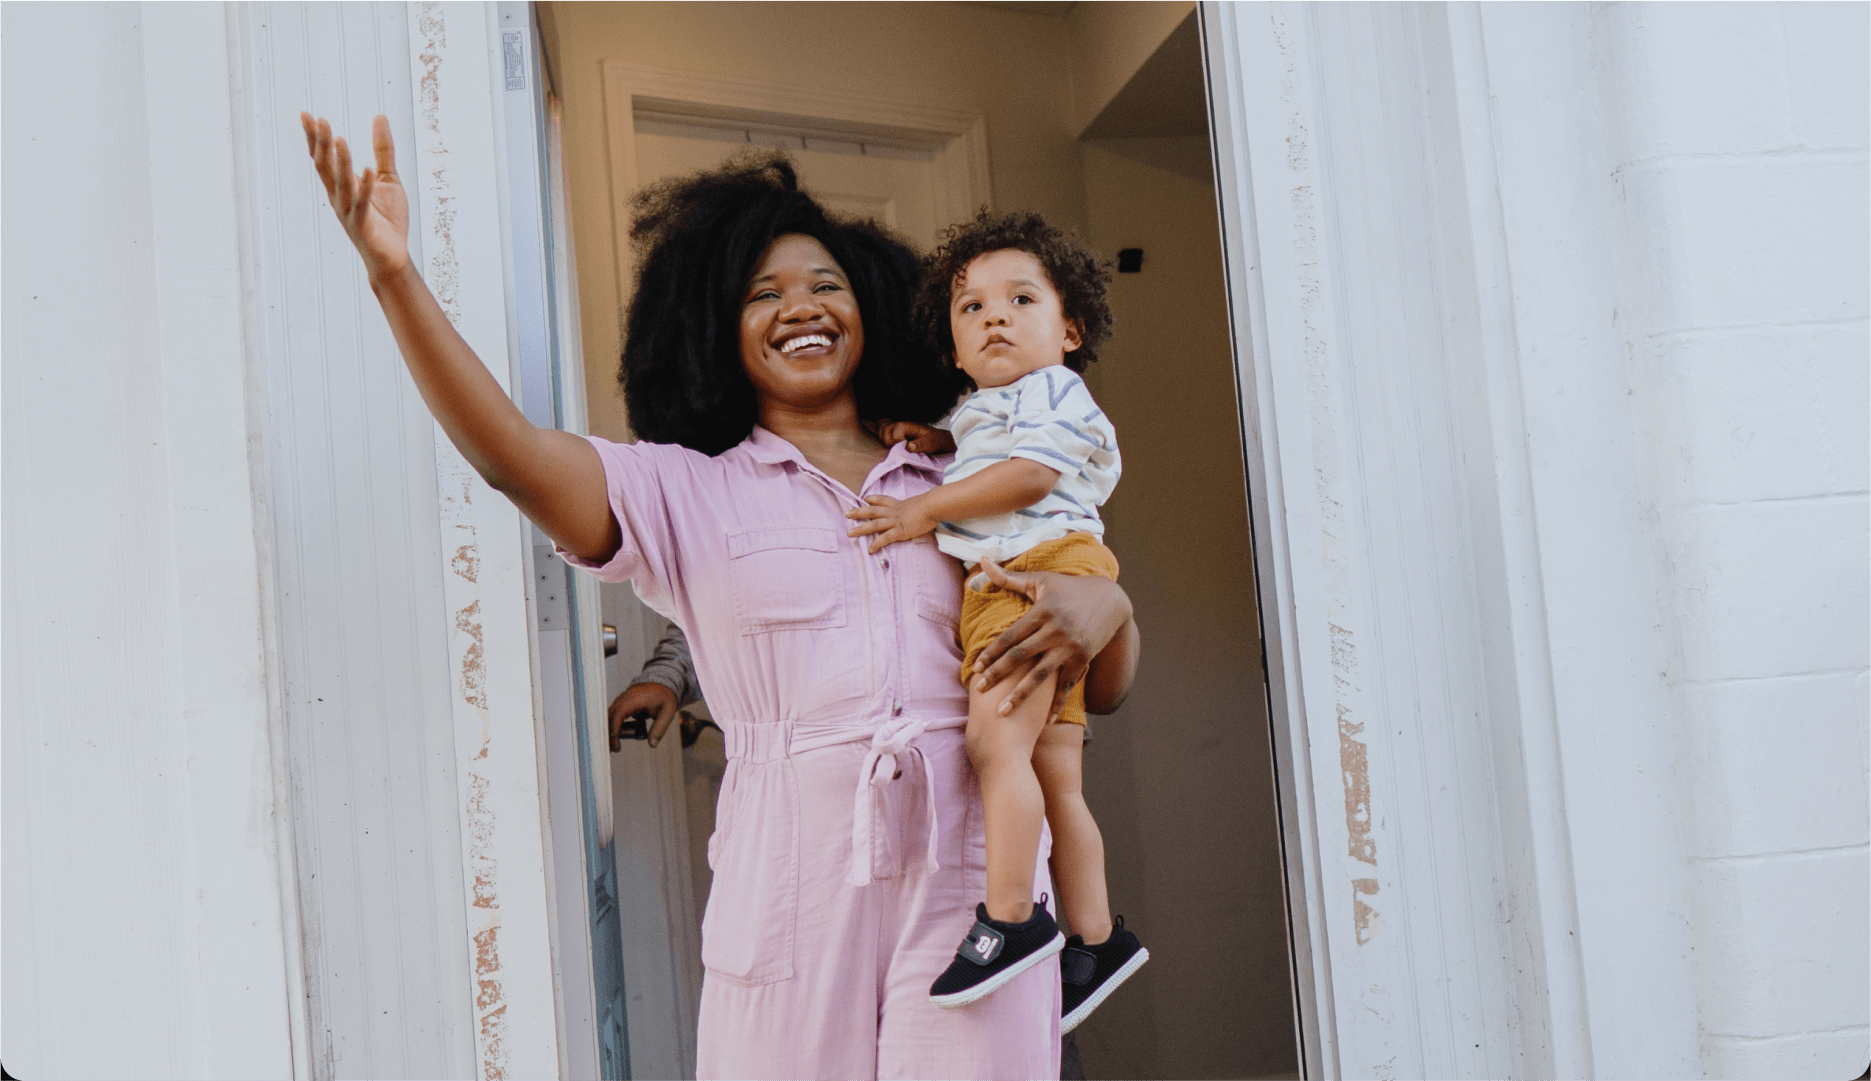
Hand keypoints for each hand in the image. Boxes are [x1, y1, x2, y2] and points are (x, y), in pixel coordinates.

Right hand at [302, 112, 410, 281]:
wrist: (393, 257)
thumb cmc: (388, 219)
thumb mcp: (387, 177)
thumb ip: (383, 149)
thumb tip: (380, 115)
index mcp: (342, 185)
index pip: (323, 157)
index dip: (314, 137)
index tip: (306, 114)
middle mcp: (339, 197)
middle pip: (325, 167)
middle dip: (321, 144)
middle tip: (318, 120)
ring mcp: (349, 212)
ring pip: (341, 184)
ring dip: (340, 162)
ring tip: (339, 139)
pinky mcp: (364, 225)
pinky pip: (362, 204)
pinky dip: (365, 187)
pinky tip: (368, 169)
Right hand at [608, 682, 678, 750]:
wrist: (662, 684)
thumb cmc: (664, 697)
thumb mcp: (667, 712)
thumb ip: (659, 729)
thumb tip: (652, 745)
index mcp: (633, 699)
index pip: (618, 715)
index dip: (614, 731)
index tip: (616, 746)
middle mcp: (623, 698)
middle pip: (609, 717)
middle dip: (608, 735)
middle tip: (613, 750)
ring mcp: (621, 700)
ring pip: (609, 717)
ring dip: (610, 732)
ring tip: (614, 747)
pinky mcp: (621, 704)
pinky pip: (614, 716)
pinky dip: (614, 727)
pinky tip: (617, 739)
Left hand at [845, 493, 937, 552]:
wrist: (934, 506)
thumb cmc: (933, 504)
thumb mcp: (923, 503)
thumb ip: (920, 507)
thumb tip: (926, 509)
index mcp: (900, 505)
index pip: (884, 500)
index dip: (874, 499)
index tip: (866, 499)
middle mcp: (894, 512)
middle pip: (872, 511)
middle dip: (859, 512)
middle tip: (846, 514)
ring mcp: (896, 521)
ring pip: (874, 524)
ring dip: (861, 529)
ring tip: (850, 533)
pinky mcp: (900, 531)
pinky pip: (885, 538)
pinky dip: (877, 543)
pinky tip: (870, 549)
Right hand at [875, 419, 955, 454]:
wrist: (936, 437)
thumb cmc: (934, 440)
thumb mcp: (931, 443)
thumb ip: (920, 444)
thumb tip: (909, 446)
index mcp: (908, 426)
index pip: (894, 432)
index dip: (897, 441)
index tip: (905, 447)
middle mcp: (900, 424)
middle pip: (884, 429)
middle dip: (888, 440)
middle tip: (898, 447)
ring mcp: (896, 426)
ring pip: (881, 428)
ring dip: (884, 437)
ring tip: (894, 444)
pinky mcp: (894, 429)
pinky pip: (882, 427)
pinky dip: (882, 432)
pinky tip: (889, 439)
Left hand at [970, 559, 1132, 721]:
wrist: (1111, 600)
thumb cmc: (1069, 588)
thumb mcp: (1041, 580)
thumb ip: (1009, 577)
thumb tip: (981, 562)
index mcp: (1042, 611)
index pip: (1010, 636)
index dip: (992, 652)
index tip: (976, 667)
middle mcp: (1055, 630)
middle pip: (1021, 656)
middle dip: (998, 674)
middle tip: (980, 689)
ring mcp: (1070, 648)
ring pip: (1040, 676)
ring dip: (1020, 695)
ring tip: (1002, 711)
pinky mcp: (1083, 659)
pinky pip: (1066, 685)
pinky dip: (1056, 704)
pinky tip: (1043, 721)